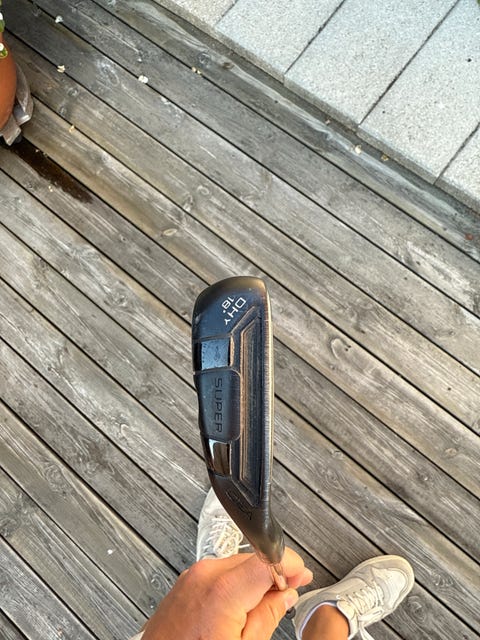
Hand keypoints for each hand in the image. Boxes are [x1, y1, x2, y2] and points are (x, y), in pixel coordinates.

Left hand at [141, 547, 312, 639]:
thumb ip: (268, 617)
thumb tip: (285, 595)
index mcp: (223, 590)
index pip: (268, 558)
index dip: (290, 564)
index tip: (302, 574)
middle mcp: (206, 575)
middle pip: (254, 560)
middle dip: (274, 573)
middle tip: (289, 590)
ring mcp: (192, 576)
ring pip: (237, 565)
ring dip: (254, 579)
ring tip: (263, 605)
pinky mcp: (185, 581)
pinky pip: (219, 573)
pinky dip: (235, 583)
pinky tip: (240, 605)